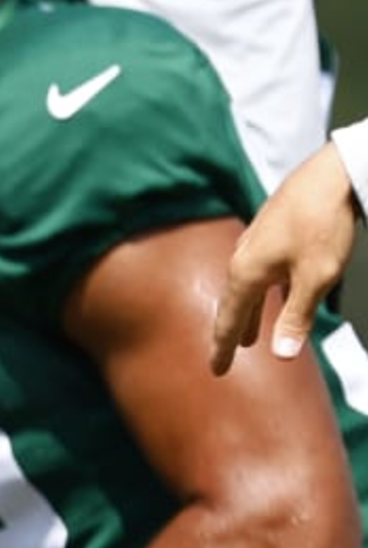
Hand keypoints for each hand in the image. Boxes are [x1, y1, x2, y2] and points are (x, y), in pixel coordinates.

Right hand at [215, 143, 359, 374]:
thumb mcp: (315, 278)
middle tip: (226, 357)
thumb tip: (282, 355)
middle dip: (232, 333)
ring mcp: (254, 242)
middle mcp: (242, 258)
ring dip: (247, 312)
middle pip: (233, 304)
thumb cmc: (323, 226)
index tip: (217, 371)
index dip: (222, 348)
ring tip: (249, 335)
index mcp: (246, 273)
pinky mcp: (269, 231)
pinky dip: (260, 291)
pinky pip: (257, 271)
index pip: (228, 320)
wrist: (331, 175)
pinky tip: (274, 293)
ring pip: (246, 287)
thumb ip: (296, 316)